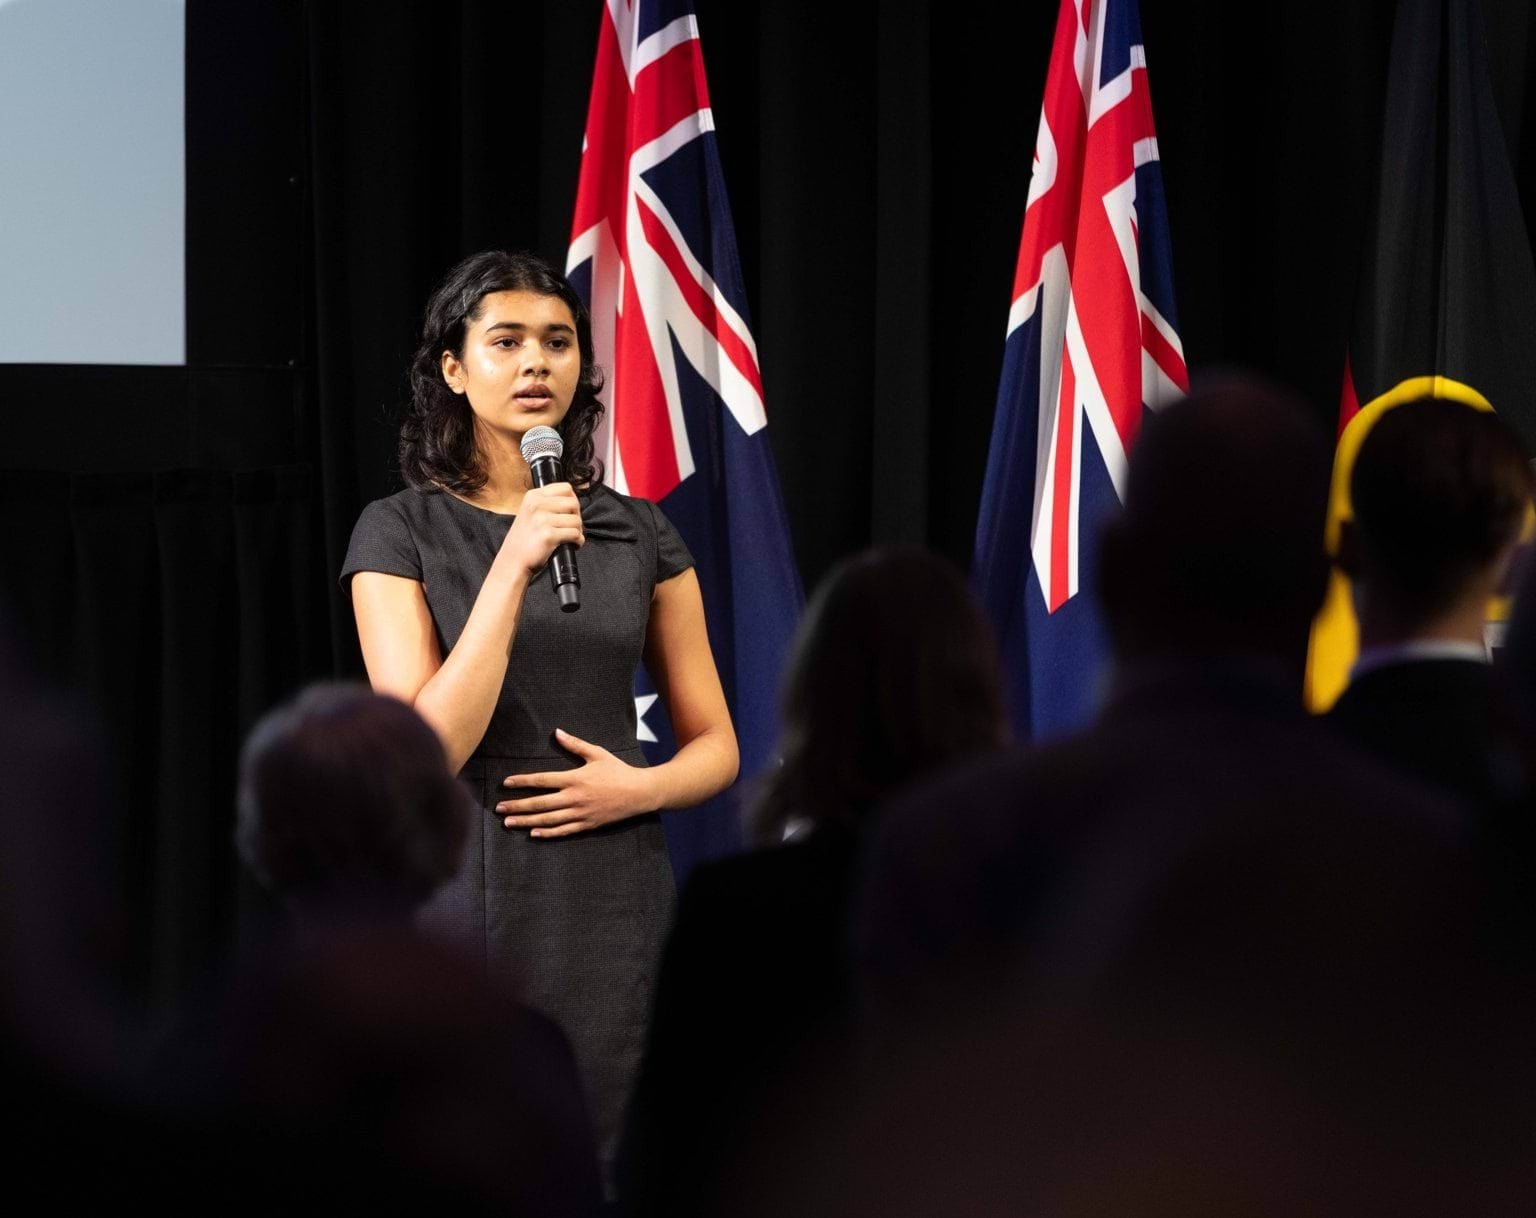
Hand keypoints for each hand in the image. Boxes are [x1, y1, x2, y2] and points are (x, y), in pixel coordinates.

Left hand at [497, 729, 658, 837]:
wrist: (639, 793)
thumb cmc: (618, 771)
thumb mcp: (597, 753)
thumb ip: (575, 744)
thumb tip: (557, 732)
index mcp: (575, 779)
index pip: (542, 780)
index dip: (522, 782)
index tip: (506, 783)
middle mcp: (574, 798)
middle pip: (539, 803)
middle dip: (517, 805)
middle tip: (499, 808)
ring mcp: (580, 813)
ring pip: (548, 820)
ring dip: (526, 821)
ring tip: (509, 823)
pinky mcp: (587, 825)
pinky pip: (564, 831)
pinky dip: (548, 833)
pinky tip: (534, 834)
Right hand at [498, 482, 583, 577]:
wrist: (512, 561)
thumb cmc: (524, 539)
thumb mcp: (529, 512)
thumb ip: (547, 503)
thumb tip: (572, 500)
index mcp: (533, 496)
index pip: (566, 488)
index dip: (572, 500)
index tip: (570, 512)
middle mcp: (537, 505)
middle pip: (573, 503)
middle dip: (577, 516)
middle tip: (571, 527)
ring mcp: (542, 520)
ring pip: (576, 520)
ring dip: (578, 531)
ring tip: (570, 537)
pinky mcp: (548, 536)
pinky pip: (575, 534)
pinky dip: (578, 541)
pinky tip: (572, 544)